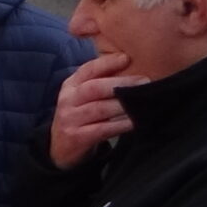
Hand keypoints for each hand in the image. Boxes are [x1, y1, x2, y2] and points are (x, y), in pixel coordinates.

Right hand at [50, 50, 142, 166]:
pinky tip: (134, 121)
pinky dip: (120, 124)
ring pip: (99, 109)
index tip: (127, 58)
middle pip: (93, 88)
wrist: (62, 148)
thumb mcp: (83, 97)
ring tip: (142, 100)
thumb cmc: (82, 117)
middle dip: (120, 83)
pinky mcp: (76, 137)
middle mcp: (67, 100)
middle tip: (144, 80)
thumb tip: (132, 65)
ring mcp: (70, 119)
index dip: (106, 63)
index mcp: (70, 86)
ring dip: (123, 104)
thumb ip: (101, 82)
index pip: (87, 70)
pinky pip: (102, 129)